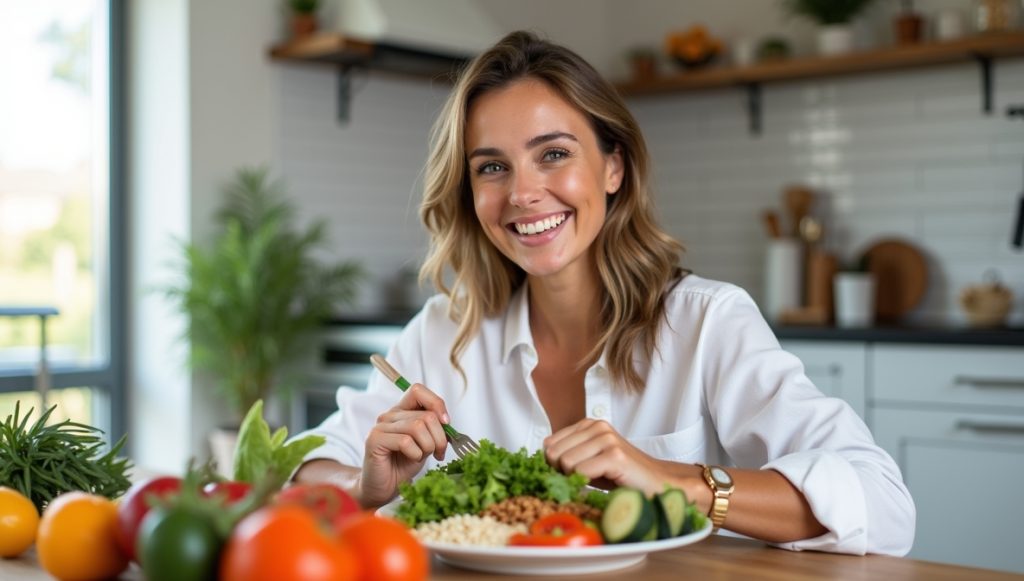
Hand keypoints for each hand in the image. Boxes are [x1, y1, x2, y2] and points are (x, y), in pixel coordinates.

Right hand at [357, 383, 449, 507]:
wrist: (384, 487)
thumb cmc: (404, 465)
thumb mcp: (425, 443)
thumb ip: (433, 429)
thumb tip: (447, 421)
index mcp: (402, 411)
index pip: (418, 391)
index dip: (436, 404)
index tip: (446, 422)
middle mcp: (390, 415)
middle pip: (426, 415)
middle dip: (439, 437)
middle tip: (438, 452)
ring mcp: (380, 426)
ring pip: (417, 427)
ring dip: (428, 446)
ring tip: (422, 456)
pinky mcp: (374, 440)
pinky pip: (405, 441)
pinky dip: (415, 453)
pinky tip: (411, 459)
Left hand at [543, 419, 670, 495]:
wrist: (657, 482)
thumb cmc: (621, 475)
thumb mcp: (589, 460)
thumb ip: (566, 455)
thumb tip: (541, 459)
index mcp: (588, 424)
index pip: (548, 444)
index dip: (554, 465)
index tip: (573, 473)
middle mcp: (597, 426)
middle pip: (554, 453)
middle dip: (563, 472)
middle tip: (585, 479)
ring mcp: (606, 439)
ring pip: (566, 463)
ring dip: (577, 479)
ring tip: (597, 479)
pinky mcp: (615, 455)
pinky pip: (581, 473)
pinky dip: (588, 484)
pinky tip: (605, 482)